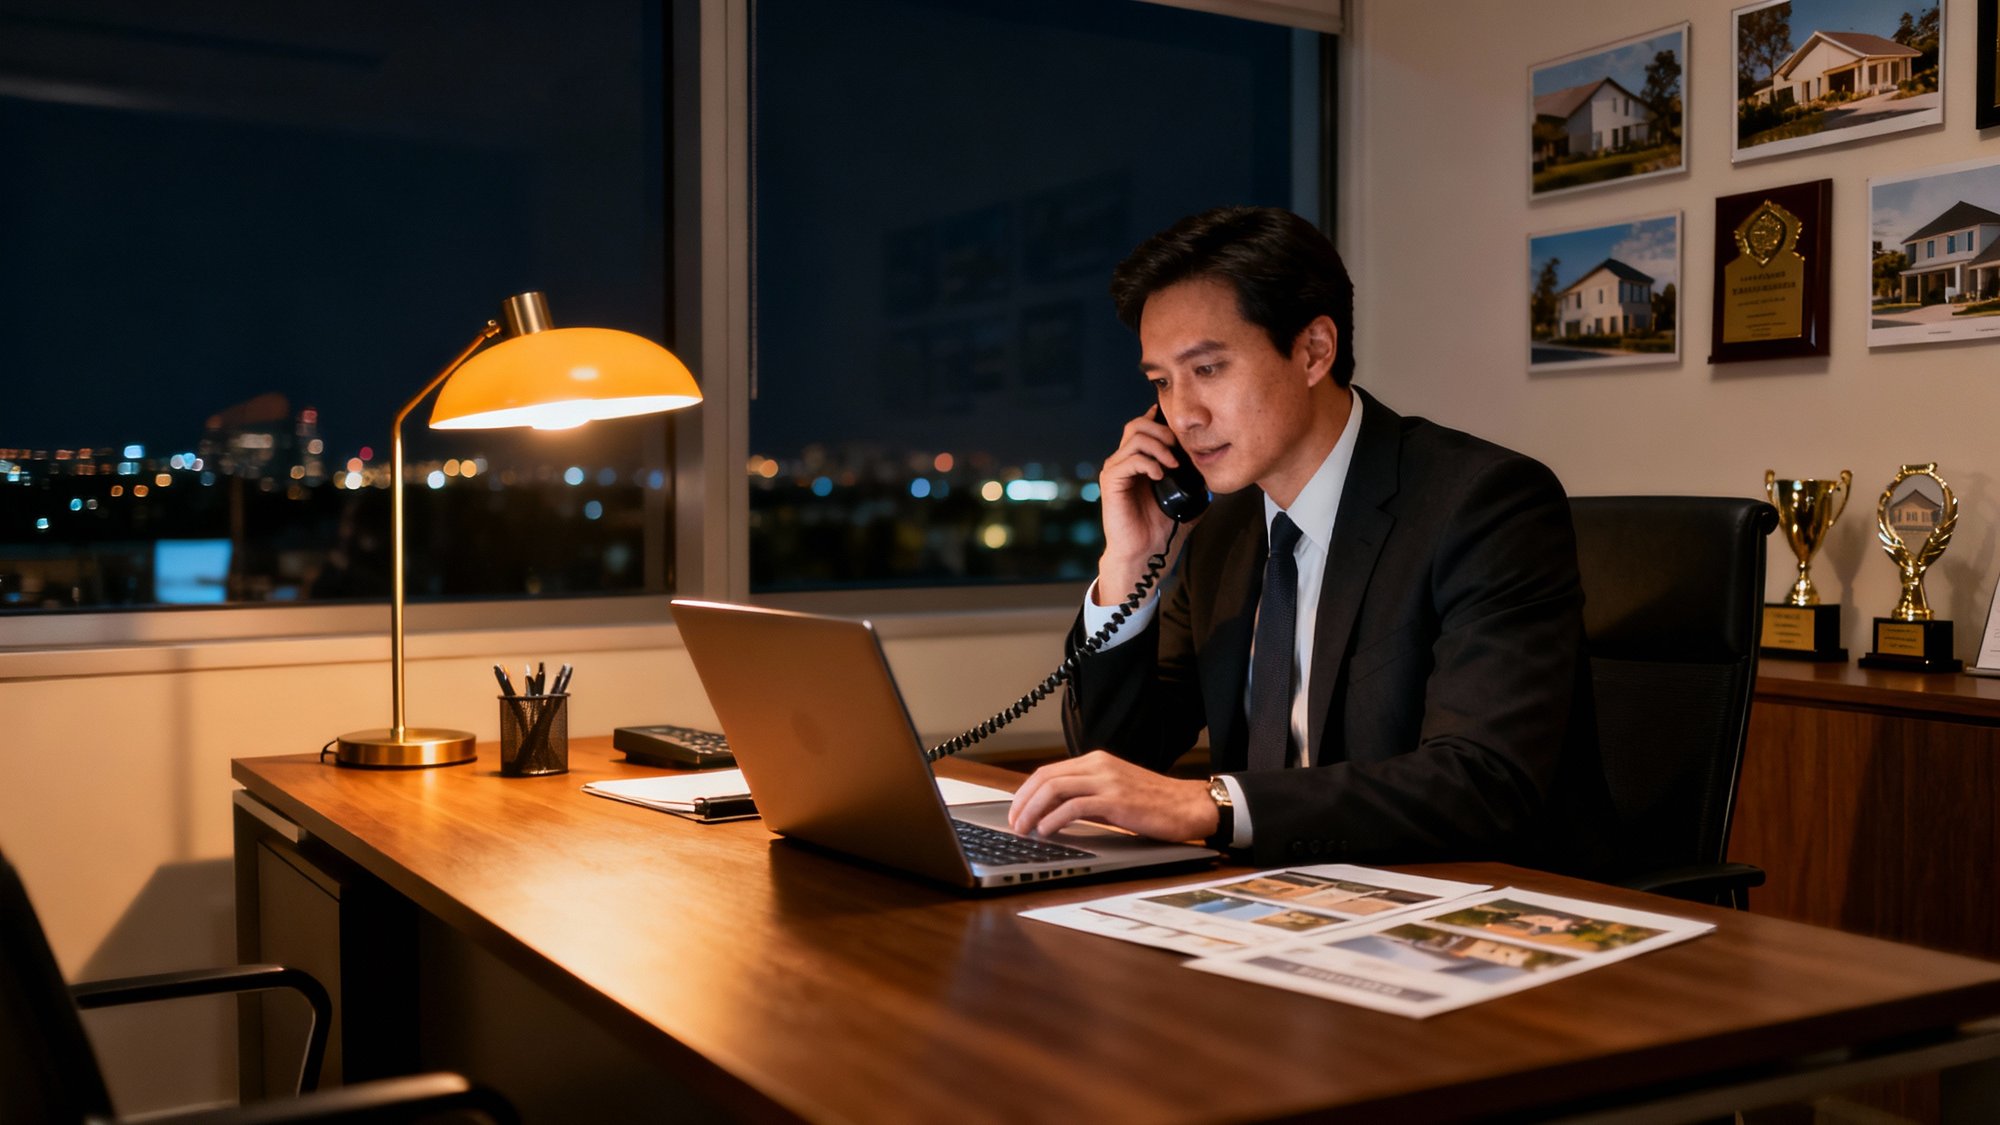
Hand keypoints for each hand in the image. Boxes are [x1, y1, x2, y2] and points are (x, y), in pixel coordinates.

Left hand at [1007, 751, 1216, 841]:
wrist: (1189, 806)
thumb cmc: (1155, 803)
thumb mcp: (1115, 792)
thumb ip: (1087, 796)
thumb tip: (1054, 812)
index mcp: (1097, 761)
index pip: (1048, 771)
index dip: (1026, 792)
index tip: (1016, 811)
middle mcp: (1099, 766)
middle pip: (1045, 777)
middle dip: (1022, 801)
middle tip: (1013, 823)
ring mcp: (1107, 781)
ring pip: (1055, 788)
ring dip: (1032, 810)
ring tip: (1024, 829)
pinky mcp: (1115, 800)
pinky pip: (1074, 806)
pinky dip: (1054, 818)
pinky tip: (1047, 831)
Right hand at [1094, 409, 1181, 602]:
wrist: (1145, 554)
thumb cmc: (1160, 530)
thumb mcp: (1185, 500)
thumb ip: (1195, 482)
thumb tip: (1214, 471)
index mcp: (1140, 462)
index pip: (1145, 427)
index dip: (1160, 420)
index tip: (1181, 429)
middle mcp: (1125, 462)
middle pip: (1137, 424)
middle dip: (1162, 430)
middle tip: (1178, 448)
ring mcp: (1116, 470)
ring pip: (1135, 437)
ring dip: (1159, 446)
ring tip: (1173, 465)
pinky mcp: (1111, 482)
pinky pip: (1129, 459)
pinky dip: (1148, 462)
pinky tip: (1159, 476)